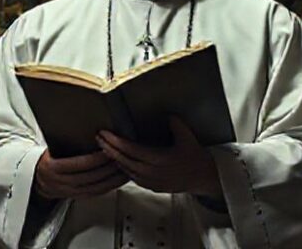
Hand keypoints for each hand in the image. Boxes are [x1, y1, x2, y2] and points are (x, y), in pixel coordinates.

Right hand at [34, 149, 128, 199]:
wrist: (36, 179)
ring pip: (95, 188)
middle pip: (89, 177)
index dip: (94, 158)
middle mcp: (61, 182)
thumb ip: (65, 142)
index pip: (78, 164)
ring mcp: (69, 191)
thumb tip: (82, 126)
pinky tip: (118, 181)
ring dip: (112, 179)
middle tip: (121, 157)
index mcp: (52, 168)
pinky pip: (95, 193)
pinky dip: (109, 187)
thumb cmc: (46, 160)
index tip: (107, 149)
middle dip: (108, 168)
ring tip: (124, 169)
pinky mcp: (77, 196)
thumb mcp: (50, 149)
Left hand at [97, 117, 222, 197]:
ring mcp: (151, 182)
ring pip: (125, 170)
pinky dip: (123, 169)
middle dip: (108, 149)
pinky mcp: (151, 187)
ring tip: (104, 148)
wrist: (203, 177)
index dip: (115, 141)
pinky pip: (132, 178)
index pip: (130, 149)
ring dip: (113, 159)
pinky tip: (117, 162)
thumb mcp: (188, 137)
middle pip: (123, 160)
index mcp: (159, 159)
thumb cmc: (195, 158)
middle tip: (98, 138)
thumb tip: (167, 113)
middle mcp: (152, 172)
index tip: (105, 133)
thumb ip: (176, 124)